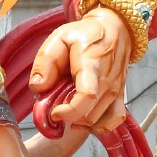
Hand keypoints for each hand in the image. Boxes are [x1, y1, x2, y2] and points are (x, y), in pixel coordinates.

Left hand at [26, 10, 132, 133]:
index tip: (54, 112)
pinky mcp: (119, 96)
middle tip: (53, 104)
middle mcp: (108, 82)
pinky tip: (82, 122)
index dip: (69, 112)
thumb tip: (37, 87)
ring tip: (66, 108)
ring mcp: (116, 91)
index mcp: (92, 65)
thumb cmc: (85, 34)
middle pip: (89, 114)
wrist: (114, 29)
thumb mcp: (59, 39)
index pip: (87, 97)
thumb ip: (45, 62)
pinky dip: (99, 127)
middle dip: (67, 117)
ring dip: (78, 122)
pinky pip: (114, 120)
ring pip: (98, 121)